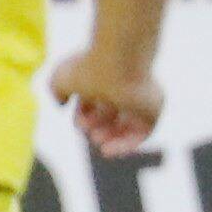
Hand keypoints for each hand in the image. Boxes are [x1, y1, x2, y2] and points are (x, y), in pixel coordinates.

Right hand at [50, 49, 164, 156]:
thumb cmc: (88, 67)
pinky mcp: (153, 108)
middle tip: (88, 132)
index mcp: (105, 75)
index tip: (78, 122)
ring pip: (126, 125)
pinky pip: (141, 133)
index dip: (83, 114)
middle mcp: (123, 86)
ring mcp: (140, 98)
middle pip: (110, 113)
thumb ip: (58, 90)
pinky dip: (126, 144)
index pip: (95, 100)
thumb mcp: (62, 78)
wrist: (118, 61)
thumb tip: (62, 103)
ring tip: (97, 140)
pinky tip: (109, 150)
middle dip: (96, 126)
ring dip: (109, 137)